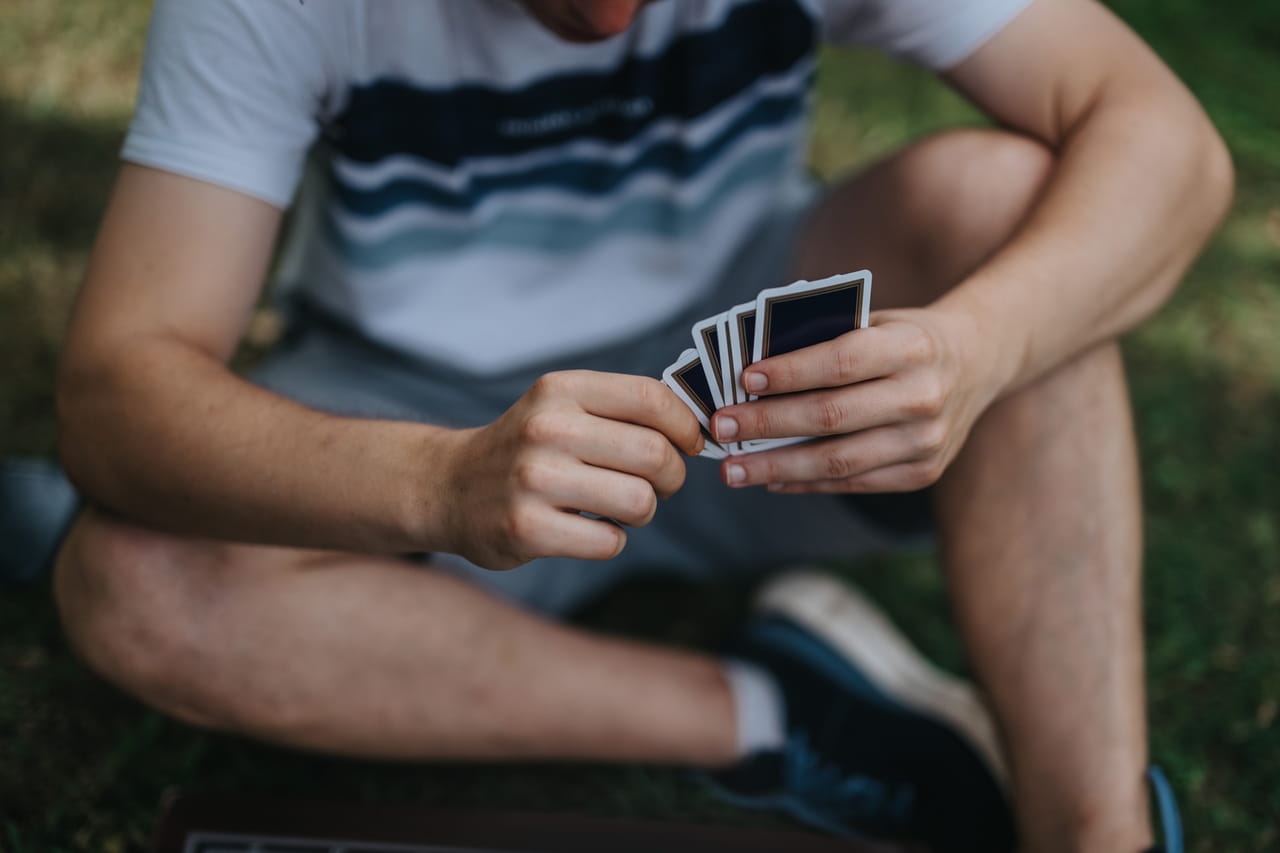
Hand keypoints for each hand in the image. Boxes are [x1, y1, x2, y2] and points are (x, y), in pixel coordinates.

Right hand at [437, 370, 702, 570]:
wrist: (450, 487)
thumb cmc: (529, 448)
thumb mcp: (562, 407)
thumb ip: (622, 408)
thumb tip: (698, 426)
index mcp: (562, 391)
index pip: (651, 398)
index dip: (685, 426)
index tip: (690, 444)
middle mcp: (546, 430)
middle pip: (655, 455)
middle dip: (671, 477)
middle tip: (657, 485)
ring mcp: (533, 480)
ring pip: (639, 502)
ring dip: (642, 512)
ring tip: (618, 509)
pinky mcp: (527, 529)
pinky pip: (610, 543)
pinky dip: (611, 541)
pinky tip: (586, 530)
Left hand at [710, 307, 1003, 493]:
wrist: (978, 362)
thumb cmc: (905, 337)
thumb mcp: (876, 320)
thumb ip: (824, 339)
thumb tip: (750, 373)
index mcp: (912, 347)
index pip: (841, 362)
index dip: (790, 372)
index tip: (743, 379)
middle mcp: (924, 396)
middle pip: (832, 417)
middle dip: (767, 425)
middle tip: (721, 428)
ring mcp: (927, 441)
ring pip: (838, 462)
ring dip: (777, 467)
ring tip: (732, 469)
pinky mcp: (923, 473)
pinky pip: (854, 483)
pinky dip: (807, 482)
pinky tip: (771, 479)